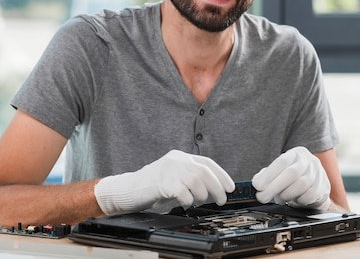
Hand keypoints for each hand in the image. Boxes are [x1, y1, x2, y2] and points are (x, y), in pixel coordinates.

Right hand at [93, 150, 234, 214]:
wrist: (129, 189)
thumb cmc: (152, 186)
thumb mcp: (173, 176)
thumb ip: (190, 177)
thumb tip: (214, 189)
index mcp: (180, 156)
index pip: (207, 162)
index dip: (221, 175)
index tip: (230, 187)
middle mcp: (176, 160)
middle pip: (204, 172)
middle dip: (217, 188)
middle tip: (221, 200)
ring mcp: (169, 171)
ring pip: (197, 182)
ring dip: (202, 196)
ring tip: (197, 202)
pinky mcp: (163, 184)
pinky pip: (184, 193)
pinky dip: (188, 201)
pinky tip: (185, 204)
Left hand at [252, 146, 330, 209]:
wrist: (314, 188)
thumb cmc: (292, 179)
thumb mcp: (279, 172)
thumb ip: (267, 175)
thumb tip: (256, 182)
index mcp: (295, 154)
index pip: (281, 162)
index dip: (268, 174)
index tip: (257, 185)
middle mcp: (309, 161)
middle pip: (292, 173)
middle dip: (274, 187)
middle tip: (262, 197)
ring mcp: (319, 173)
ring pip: (301, 184)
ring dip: (286, 194)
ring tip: (279, 198)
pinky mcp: (324, 187)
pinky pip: (310, 195)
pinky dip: (298, 200)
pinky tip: (293, 200)